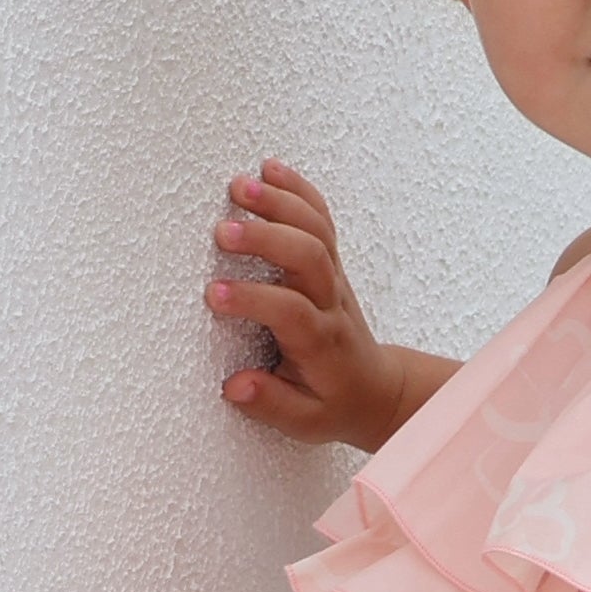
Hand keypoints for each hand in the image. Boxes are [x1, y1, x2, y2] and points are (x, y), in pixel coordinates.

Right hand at [205, 162, 438, 453]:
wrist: (376, 387)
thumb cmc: (335, 401)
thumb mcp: (306, 422)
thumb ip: (271, 404)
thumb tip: (236, 385)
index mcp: (321, 342)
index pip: (291, 311)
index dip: (254, 299)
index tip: (214, 294)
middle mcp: (331, 301)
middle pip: (308, 256)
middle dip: (266, 238)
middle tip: (223, 230)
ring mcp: (334, 276)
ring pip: (316, 229)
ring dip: (279, 202)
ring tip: (239, 186)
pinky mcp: (330, 261)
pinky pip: (320, 218)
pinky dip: (297, 189)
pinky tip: (269, 170)